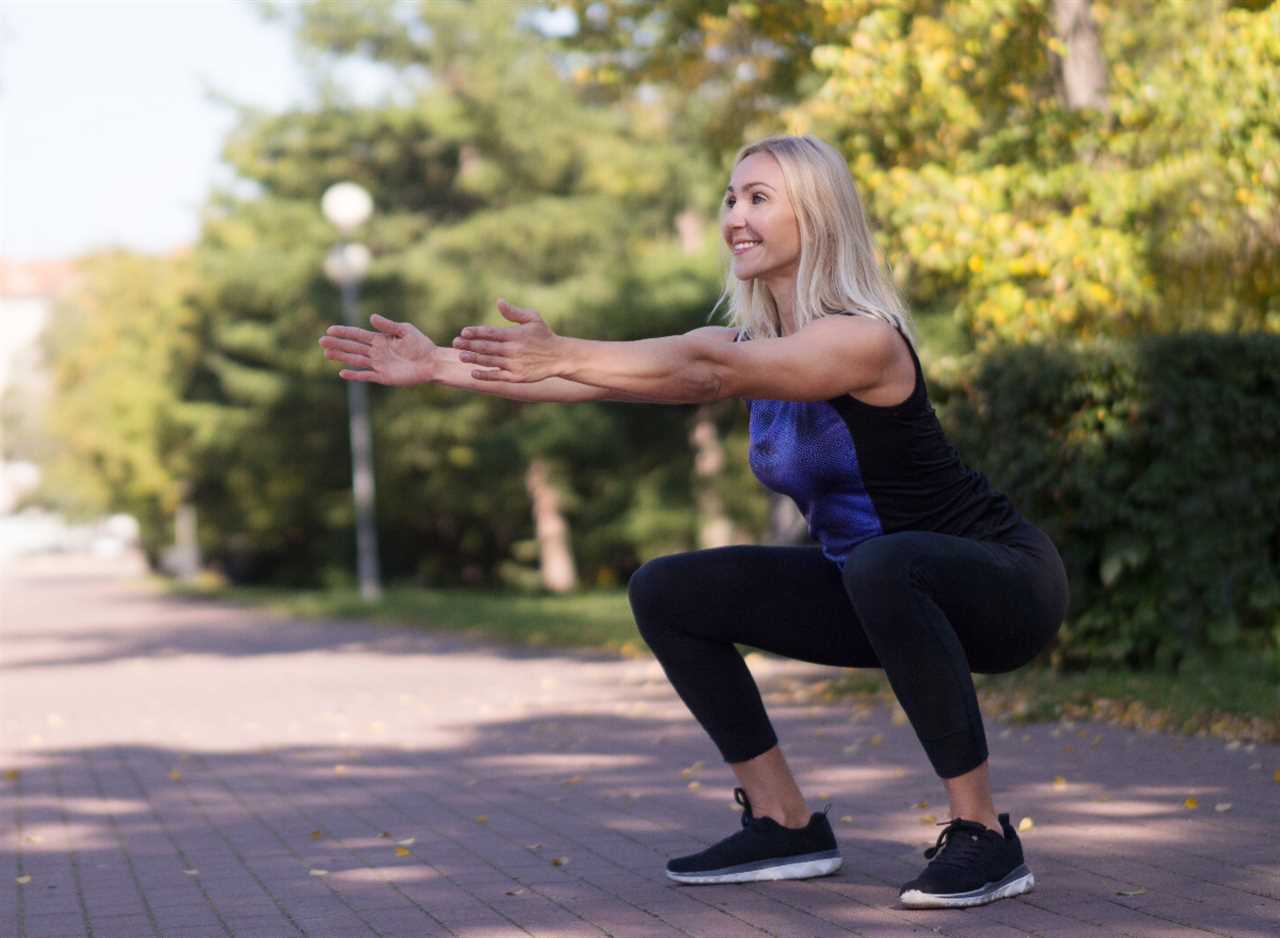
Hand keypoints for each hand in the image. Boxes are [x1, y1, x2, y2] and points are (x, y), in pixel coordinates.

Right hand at [319, 314, 436, 385]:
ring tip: (326, 353)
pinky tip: (342, 372)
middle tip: (321, 341)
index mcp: (379, 339)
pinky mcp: (384, 377)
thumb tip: (371, 317)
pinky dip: (354, 375)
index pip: (357, 335)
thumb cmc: (420, 345)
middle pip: (353, 347)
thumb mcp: (405, 330)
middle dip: (337, 344)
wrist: (432, 362)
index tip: (330, 329)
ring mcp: (378, 365)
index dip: (344, 332)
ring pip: (356, 360)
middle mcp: (376, 352)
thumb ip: (388, 325)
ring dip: (341, 357)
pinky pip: (366, 376)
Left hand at [451, 299, 563, 382]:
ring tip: (460, 356)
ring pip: (490, 361)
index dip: (476, 332)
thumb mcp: (533, 319)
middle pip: (487, 347)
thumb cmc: (545, 336)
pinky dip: (485, 375)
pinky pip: (498, 376)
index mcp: (515, 334)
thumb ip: (514, 312)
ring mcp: (515, 364)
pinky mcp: (517, 377)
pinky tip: (473, 373)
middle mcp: (513, 349)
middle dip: (470, 345)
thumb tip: (499, 301)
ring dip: (474, 359)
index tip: (463, 332)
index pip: (491, 332)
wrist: (560, 357)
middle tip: (455, 343)